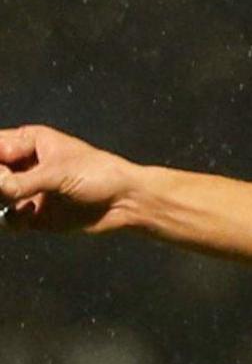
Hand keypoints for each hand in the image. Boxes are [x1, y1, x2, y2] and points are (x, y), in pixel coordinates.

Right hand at [0, 125, 138, 233]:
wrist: (127, 202)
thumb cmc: (99, 175)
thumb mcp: (58, 174)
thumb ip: (22, 182)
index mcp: (28, 142)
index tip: (4, 174)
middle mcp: (23, 165)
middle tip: (8, 190)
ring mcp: (27, 190)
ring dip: (2, 202)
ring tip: (21, 203)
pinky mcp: (34, 214)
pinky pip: (9, 219)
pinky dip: (13, 220)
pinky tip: (31, 215)